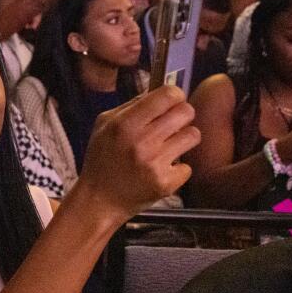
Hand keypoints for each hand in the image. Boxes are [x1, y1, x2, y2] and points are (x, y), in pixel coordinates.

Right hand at [76, 85, 199, 220]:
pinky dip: (177, 168)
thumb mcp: (104, 125)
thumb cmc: (102, 160)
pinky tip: (162, 170)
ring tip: (169, 147)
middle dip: (181, 116)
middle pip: (186, 112)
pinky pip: (188, 165)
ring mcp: (155, 164)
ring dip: (183, 139)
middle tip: (172, 125)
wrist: (99, 200)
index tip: (171, 102)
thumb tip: (158, 92)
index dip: (174, 95)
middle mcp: (142, 142)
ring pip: (193, 135)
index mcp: (125, 124)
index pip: (168, 95)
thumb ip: (131, 105)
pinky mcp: (165, 183)